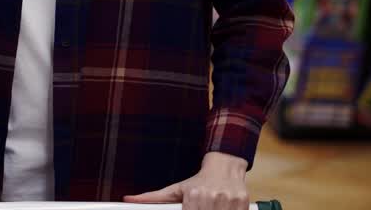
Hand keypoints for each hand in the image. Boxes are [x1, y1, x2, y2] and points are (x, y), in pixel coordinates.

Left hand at [124, 152, 247, 208]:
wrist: (224, 166)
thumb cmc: (197, 181)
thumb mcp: (175, 190)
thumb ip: (152, 198)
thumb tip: (127, 200)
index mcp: (193, 196)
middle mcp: (211, 197)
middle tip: (198, 207)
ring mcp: (229, 200)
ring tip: (210, 206)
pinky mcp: (243, 202)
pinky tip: (222, 208)